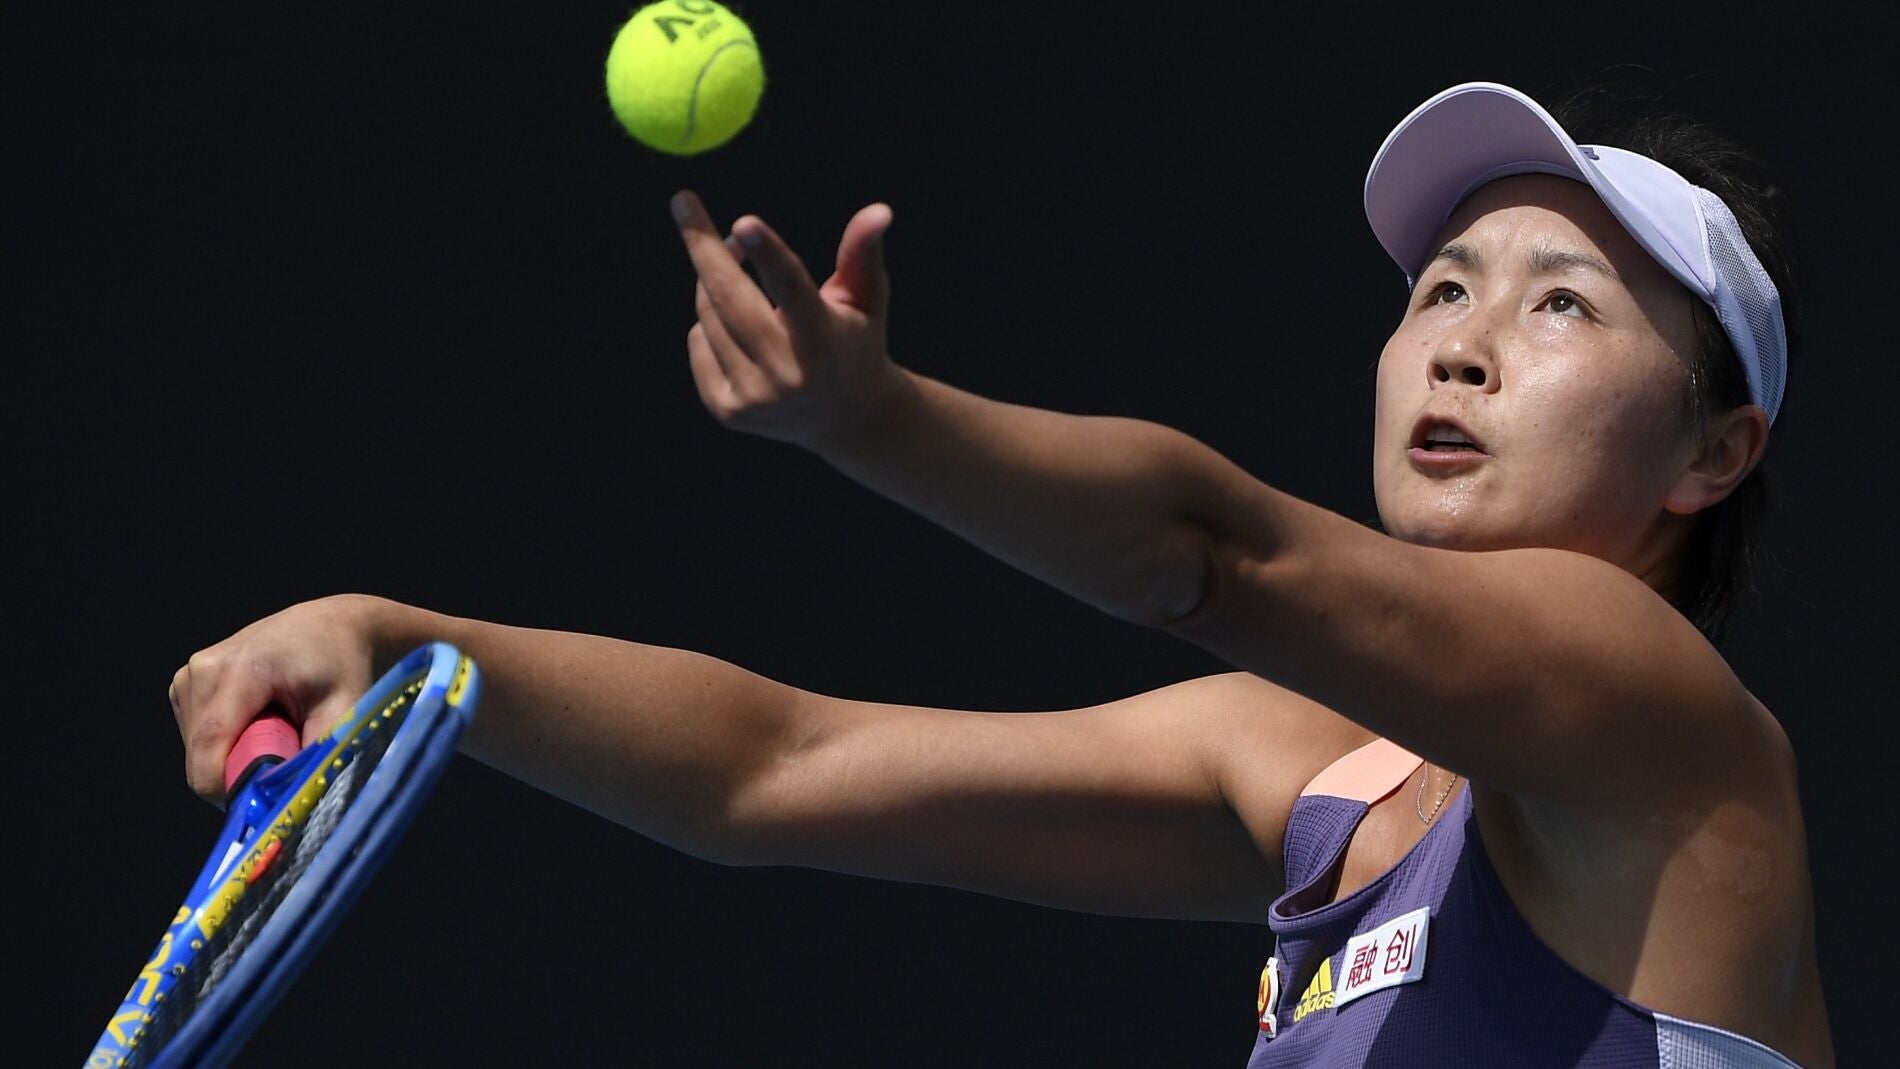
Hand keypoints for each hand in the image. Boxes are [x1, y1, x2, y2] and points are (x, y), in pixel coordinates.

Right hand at [168, 595, 382, 804]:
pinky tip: (259, 718)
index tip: (266, 799)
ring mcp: (189, 674)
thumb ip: (315, 758)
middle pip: (201, 756)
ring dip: (236, 755)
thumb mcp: (345, 711)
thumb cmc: (344, 667)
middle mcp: (204, 667)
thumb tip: (290, 805)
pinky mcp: (186, 684)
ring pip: (197, 751)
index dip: (230, 788)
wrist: (331, 627)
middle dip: (241, 770)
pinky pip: (198, 737)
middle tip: (288, 749)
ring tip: (277, 727)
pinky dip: (228, 741)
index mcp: (242, 668)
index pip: (211, 747)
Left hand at [671, 190, 901, 450]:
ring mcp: (752, 398)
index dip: (769, 254)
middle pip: (730, 298)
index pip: (792, 290)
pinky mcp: (727, 411)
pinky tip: (742, 335)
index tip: (743, 221)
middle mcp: (786, 376)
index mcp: (824, 344)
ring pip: (708, 315)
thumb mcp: (866, 297)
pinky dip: (710, 325)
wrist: (847, 419)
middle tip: (683, 203)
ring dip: (716, 285)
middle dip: (703, 246)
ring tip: (745, 282)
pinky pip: (697, 342)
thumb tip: (879, 210)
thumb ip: (863, 252)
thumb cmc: (855, 340)